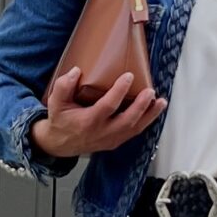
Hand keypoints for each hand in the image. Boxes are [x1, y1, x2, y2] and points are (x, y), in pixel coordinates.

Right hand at [31, 65, 167, 161]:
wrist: (60, 144)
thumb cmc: (61, 121)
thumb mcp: (56, 103)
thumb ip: (63, 86)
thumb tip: (76, 71)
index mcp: (88, 122)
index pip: (108, 106)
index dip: (119, 91)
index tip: (128, 77)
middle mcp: (102, 132)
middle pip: (128, 120)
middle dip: (141, 106)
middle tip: (150, 91)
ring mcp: (111, 139)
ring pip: (135, 129)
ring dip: (150, 115)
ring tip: (161, 102)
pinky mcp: (116, 142)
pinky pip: (134, 132)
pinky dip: (146, 122)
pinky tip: (154, 111)